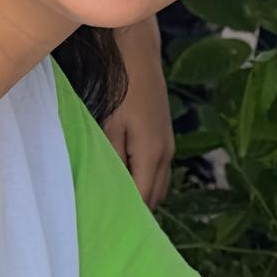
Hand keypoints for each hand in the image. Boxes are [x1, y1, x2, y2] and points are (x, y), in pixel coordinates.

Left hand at [108, 19, 174, 206]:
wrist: (139, 53)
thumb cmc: (119, 88)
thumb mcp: (108, 125)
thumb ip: (110, 159)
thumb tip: (107, 190)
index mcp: (151, 155)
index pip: (143, 200)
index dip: (127, 215)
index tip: (107, 223)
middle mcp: (166, 155)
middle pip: (155, 197)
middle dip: (136, 208)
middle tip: (108, 214)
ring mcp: (169, 146)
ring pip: (159, 184)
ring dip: (142, 193)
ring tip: (114, 197)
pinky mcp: (166, 137)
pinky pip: (158, 170)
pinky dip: (145, 179)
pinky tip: (123, 174)